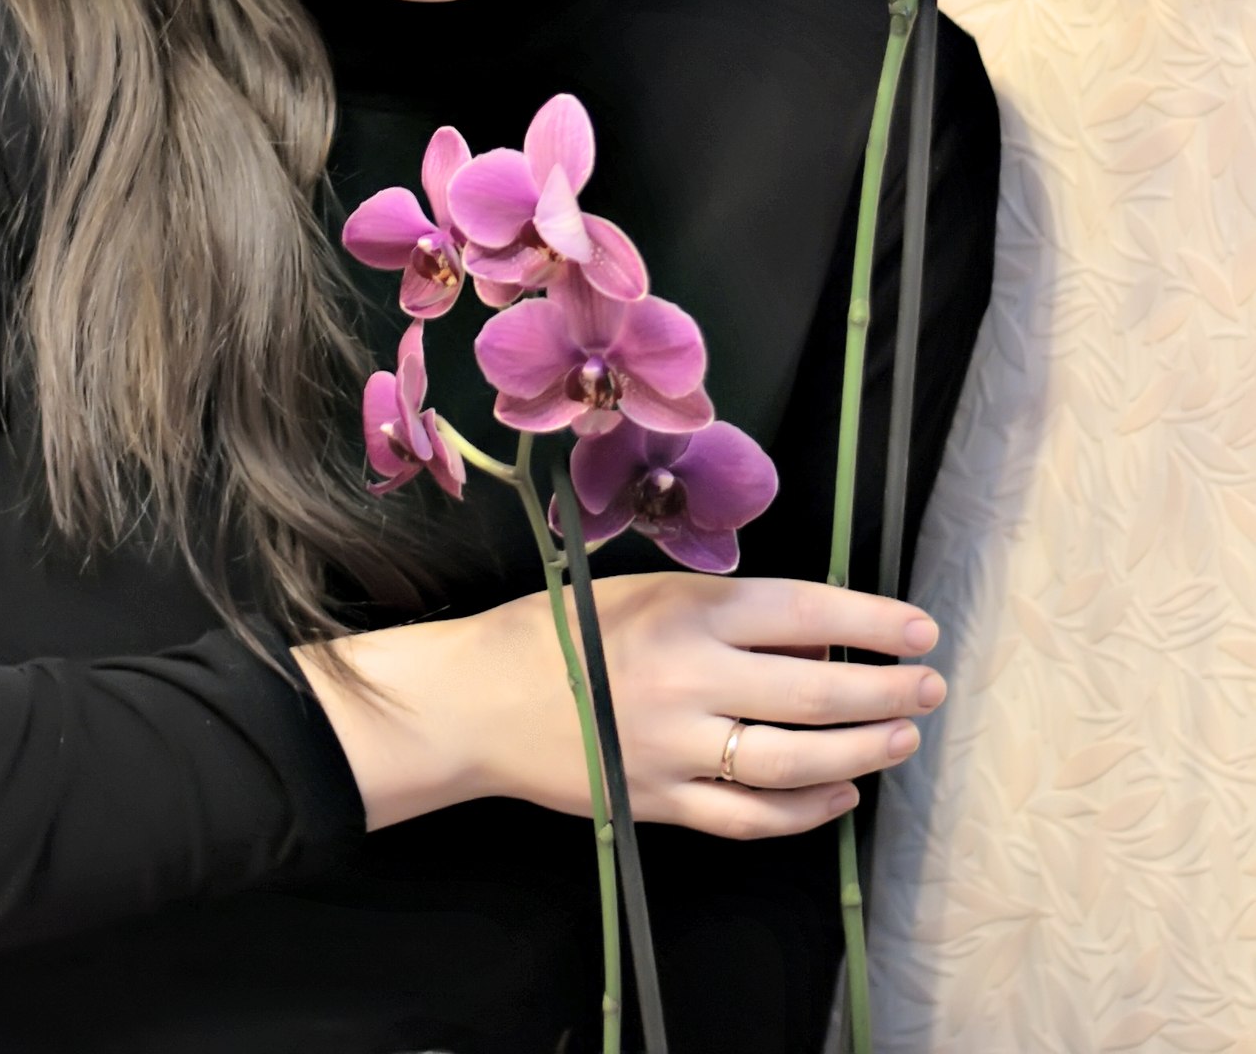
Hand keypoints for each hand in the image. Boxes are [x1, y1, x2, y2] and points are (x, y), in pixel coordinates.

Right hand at [469, 572, 944, 840]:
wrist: (478, 700)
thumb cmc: (559, 628)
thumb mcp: (643, 593)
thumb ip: (723, 613)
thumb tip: (811, 638)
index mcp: (687, 612)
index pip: (805, 612)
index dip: (873, 621)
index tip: (920, 628)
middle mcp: (690, 678)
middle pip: (816, 690)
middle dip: (887, 689)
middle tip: (930, 686)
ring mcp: (677, 749)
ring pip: (796, 760)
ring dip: (863, 750)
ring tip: (901, 735)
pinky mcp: (661, 802)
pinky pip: (751, 816)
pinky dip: (806, 810)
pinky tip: (841, 794)